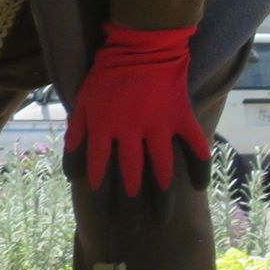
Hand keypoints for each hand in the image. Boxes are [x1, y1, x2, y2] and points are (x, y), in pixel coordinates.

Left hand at [65, 25, 207, 210]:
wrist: (142, 45)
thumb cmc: (106, 72)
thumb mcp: (82, 102)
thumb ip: (77, 134)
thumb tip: (71, 168)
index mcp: (103, 128)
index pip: (97, 166)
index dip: (98, 186)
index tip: (100, 206)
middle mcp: (130, 132)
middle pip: (129, 174)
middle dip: (129, 201)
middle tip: (131, 224)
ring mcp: (158, 126)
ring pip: (160, 167)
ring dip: (160, 194)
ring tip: (161, 217)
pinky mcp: (181, 117)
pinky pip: (194, 145)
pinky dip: (198, 165)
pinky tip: (198, 185)